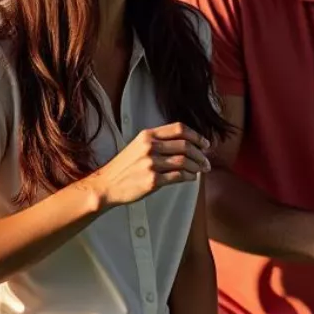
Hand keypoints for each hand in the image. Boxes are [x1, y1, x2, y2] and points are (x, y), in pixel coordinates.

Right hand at [91, 124, 210, 208]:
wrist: (107, 185)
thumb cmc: (124, 167)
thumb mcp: (138, 146)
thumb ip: (159, 142)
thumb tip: (187, 145)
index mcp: (147, 135)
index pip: (179, 129)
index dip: (196, 136)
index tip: (205, 144)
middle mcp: (149, 147)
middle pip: (185, 145)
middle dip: (200, 154)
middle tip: (206, 161)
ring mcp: (151, 163)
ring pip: (184, 161)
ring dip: (197, 166)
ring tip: (200, 170)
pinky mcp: (153, 180)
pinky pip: (178, 176)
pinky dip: (189, 177)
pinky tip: (191, 178)